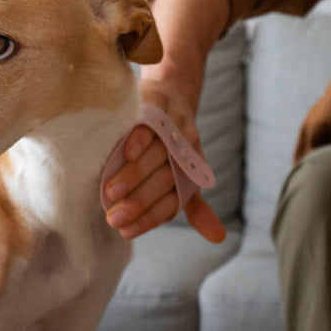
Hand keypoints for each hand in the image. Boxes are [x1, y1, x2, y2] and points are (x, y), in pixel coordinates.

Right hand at [103, 78, 226, 243]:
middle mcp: (186, 148)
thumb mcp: (187, 172)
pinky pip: (150, 122)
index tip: (125, 232)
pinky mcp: (158, 102)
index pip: (173, 199)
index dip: (151, 217)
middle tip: (113, 217)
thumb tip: (219, 239)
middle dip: (139, 201)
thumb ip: (195, 206)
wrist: (174, 91)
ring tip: (110, 192)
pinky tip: (128, 152)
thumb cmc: (173, 141)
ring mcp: (172, 124)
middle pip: (165, 179)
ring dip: (135, 174)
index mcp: (192, 169)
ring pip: (157, 153)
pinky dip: (141, 137)